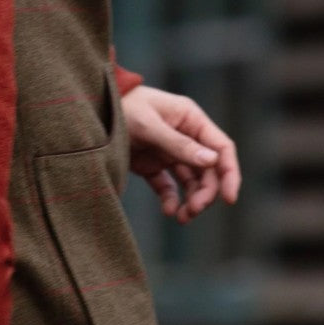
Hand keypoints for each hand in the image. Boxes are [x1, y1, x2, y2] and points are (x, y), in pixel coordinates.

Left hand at [121, 85, 240, 223]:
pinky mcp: (152, 164)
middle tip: (194, 210)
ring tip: (182, 217)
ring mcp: (169, 151)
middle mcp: (185, 136)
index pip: (222, 147)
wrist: (93, 109)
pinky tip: (169, 211)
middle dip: (205, 193)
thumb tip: (212, 161)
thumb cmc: (123, 107)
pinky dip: (171, 200)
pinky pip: (168, 186)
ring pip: (191, 181)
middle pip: (208, 170)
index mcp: (191, 119)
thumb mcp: (149, 124)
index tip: (229, 199)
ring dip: (191, 200)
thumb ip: (178, 144)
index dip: (230, 173)